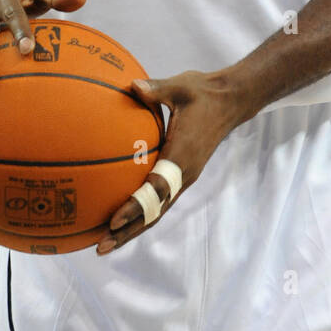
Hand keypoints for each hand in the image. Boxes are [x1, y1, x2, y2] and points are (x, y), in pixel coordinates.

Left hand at [96, 68, 245, 254]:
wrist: (229, 101)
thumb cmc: (203, 93)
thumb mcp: (180, 87)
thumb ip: (156, 89)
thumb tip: (132, 85)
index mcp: (182, 157)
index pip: (157, 189)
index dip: (135, 206)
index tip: (113, 220)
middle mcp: (184, 174)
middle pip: (154, 211)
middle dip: (128, 230)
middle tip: (101, 245)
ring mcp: (184, 177)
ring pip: (157, 211)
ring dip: (133, 228)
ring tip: (106, 242)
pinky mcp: (182, 175)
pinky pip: (160, 200)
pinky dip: (141, 213)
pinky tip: (121, 217)